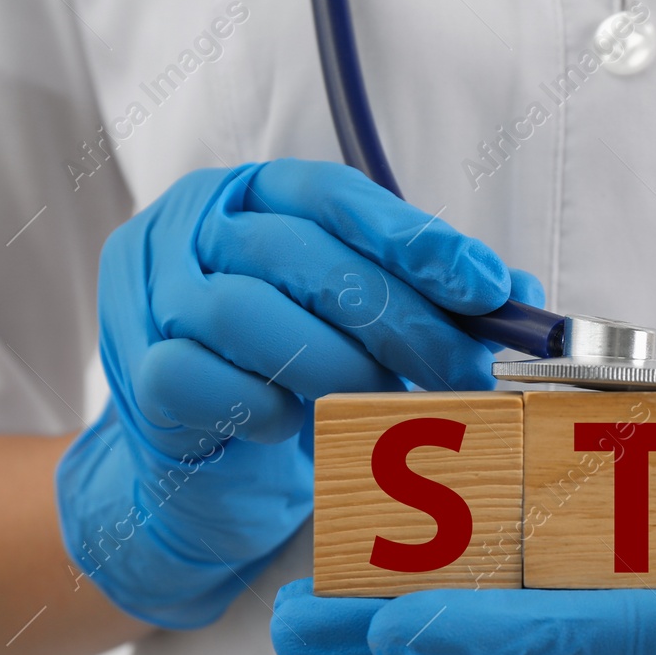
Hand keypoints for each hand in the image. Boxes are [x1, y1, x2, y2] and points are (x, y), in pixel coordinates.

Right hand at [58, 159, 541, 627]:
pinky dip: (264, 406)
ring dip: (336, 365)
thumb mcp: (362, 323)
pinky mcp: (138, 369)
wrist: (209, 461)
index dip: (416, 239)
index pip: (337, 196)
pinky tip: (296, 424)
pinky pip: (201, 379)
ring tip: (388, 403)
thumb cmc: (292, 373)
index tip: (487, 287)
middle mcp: (193, 228)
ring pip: (247, 313)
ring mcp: (152, 295)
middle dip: (399, 317)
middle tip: (462, 369)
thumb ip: (430, 298)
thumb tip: (517, 299)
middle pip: (302, 254)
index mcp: (253, 193)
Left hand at [271, 495, 655, 654]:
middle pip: (548, 635)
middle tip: (299, 629)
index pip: (605, 638)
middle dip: (425, 630)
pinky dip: (533, 567)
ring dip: (457, 598)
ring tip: (343, 590)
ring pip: (564, 613)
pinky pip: (615, 585)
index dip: (496, 626)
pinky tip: (469, 547)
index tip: (389, 624)